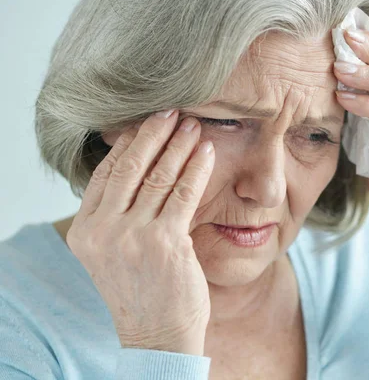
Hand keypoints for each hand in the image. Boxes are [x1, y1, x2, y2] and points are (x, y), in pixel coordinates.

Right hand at [66, 109, 214, 355]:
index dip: (128, 144)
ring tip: (194, 126)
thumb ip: (117, 214)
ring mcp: (132, 236)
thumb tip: (135, 167)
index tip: (146, 124)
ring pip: (159, 176)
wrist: (158, 334)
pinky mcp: (165, 242)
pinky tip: (206, 153)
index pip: (106, 174)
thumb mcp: (114, 251)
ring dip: (179, 146)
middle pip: (130, 168)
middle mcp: (103, 231)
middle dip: (154, 134)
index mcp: (85, 231)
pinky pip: (183, 193)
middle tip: (172, 111)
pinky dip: (196, 169)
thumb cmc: (142, 290)